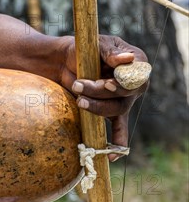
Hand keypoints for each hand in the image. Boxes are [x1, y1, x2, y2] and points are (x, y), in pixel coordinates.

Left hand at [61, 35, 148, 158]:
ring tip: (79, 100)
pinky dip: (117, 142)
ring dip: (96, 107)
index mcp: (136, 62)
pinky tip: (112, 156)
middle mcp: (134, 83)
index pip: (137, 76)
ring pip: (115, 110)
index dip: (123, 83)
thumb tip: (126, 58)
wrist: (65, 62)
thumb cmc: (83, 48)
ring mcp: (124, 100)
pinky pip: (119, 129)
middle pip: (124, 95)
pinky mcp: (111, 112)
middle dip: (100, 92)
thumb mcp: (96, 45)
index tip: (106, 83)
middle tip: (79, 85)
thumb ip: (109, 52)